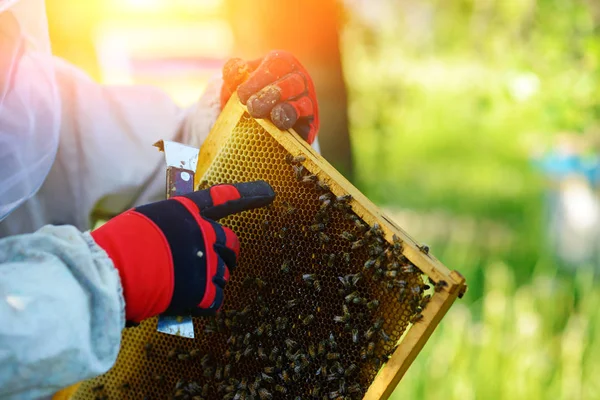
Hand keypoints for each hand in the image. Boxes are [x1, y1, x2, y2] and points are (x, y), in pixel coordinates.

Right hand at [91, 181, 274, 321]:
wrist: (113, 271)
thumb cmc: (119, 246)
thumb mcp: (144, 222)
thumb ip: (169, 230)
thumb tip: (172, 247)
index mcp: (187, 212)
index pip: (222, 198)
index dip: (247, 194)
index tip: (268, 192)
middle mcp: (203, 232)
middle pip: (231, 243)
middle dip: (228, 255)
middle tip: (216, 266)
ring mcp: (207, 261)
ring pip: (224, 275)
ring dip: (211, 282)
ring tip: (185, 287)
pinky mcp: (204, 289)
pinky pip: (215, 301)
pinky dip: (203, 305)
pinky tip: (186, 304)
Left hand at [221, 50, 318, 143]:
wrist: (257, 120)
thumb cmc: (248, 93)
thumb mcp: (238, 81)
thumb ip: (234, 73)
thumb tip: (235, 69)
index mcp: (282, 63)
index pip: (275, 66)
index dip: (258, 80)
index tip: (241, 95)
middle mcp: (299, 80)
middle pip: (293, 84)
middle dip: (272, 95)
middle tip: (253, 107)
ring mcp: (308, 103)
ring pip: (304, 105)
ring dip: (287, 111)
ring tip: (274, 118)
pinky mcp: (310, 126)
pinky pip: (308, 128)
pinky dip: (298, 131)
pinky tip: (284, 133)